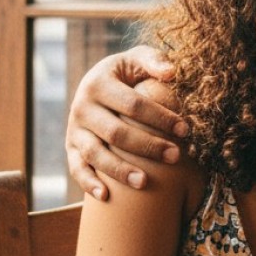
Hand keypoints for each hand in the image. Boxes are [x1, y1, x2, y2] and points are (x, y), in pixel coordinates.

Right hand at [65, 46, 183, 199]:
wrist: (98, 80)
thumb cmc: (127, 71)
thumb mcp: (138, 59)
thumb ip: (154, 61)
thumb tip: (171, 72)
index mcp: (98, 83)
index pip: (133, 105)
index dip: (160, 117)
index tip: (184, 129)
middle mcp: (81, 107)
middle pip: (116, 133)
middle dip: (147, 146)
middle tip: (175, 156)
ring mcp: (74, 129)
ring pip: (95, 154)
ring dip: (120, 170)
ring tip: (145, 182)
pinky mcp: (70, 147)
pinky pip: (76, 168)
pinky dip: (88, 183)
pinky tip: (106, 197)